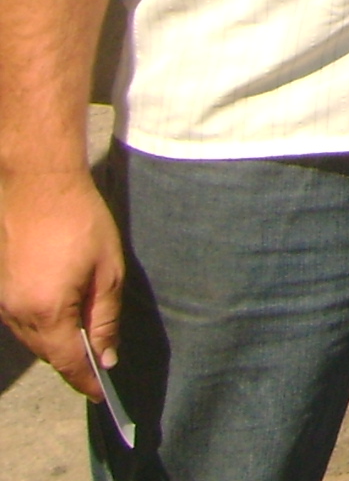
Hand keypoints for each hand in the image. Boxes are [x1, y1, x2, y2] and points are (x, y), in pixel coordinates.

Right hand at [0, 169, 122, 401]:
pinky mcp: (0, 287)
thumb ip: (105, 318)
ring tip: (86, 337)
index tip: (101, 393)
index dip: (86, 380)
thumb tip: (107, 355)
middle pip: (47, 352)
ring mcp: (3, 301)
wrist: (38, 185)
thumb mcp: (107, 271)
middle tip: (101, 362)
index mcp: (46, 314)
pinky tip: (62, 312)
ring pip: (32, 337)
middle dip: (72, 360)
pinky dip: (42, 323)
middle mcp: (16, 314)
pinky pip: (21, 319)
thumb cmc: (80, 222)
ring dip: (57, 341)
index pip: (67, 362)